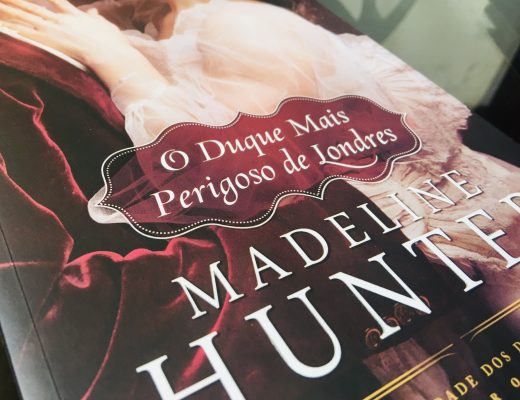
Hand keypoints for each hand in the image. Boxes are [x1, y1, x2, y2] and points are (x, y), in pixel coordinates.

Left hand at [0, 0, 129, 63]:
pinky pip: (28, 35)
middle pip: (34, 7)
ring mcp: (54, 30)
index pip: (55, 1)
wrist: (109, 53)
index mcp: (74, 15)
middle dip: (17, 2)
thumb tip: (94, 13)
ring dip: (10, 13)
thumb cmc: (113, 43)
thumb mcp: (107, 27)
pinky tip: (5, 29)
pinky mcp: (51, 41)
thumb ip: (97, 19)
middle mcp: (61, 20)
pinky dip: (15, 31)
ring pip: (26, 18)